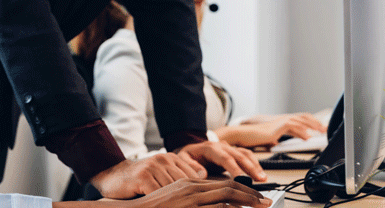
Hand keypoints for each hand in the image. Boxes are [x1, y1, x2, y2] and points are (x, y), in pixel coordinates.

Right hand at [82, 178, 269, 207]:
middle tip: (266, 204)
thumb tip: (218, 202)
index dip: (244, 190)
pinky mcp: (169, 191)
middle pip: (225, 187)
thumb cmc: (145, 197)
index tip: (260, 199)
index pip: (223, 183)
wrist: (118, 185)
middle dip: (250, 196)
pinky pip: (199, 206)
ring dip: (239, 204)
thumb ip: (192, 196)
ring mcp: (178, 190)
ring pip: (217, 196)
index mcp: (188, 180)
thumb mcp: (172, 194)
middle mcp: (186, 183)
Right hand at [89, 153, 206, 198]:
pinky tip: (160, 207)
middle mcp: (163, 160)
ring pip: (173, 190)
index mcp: (171, 158)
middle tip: (188, 207)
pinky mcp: (142, 176)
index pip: (193, 177)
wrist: (111, 175)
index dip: (198, 193)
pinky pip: (158, 193)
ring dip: (175, 204)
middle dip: (188, 200)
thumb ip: (180, 174)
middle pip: (186, 185)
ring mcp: (152, 167)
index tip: (201, 203)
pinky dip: (160, 203)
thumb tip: (203, 176)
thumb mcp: (161, 173)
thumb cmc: (140, 179)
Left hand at [177, 141, 266, 181]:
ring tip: (263, 178)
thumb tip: (203, 174)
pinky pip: (246, 156)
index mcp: (209, 147)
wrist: (189, 148)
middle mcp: (221, 145)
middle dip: (250, 167)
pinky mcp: (232, 152)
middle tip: (259, 179)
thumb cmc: (187, 155)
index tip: (242, 179)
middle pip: (239, 155)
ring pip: (245, 154)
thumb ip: (191, 166)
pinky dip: (255, 164)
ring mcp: (228, 148)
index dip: (234, 168)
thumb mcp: (182, 158)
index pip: (225, 158)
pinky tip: (260, 175)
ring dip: (255, 166)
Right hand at [218, 113, 326, 147]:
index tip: (319, 127)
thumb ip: (276, 137)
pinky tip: (307, 138)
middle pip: (302, 117)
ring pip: (299, 120)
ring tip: (320, 132)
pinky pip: (292, 127)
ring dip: (312, 126)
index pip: (299, 118)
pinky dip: (301, 132)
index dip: (311, 121)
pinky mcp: (276, 127)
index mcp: (280, 121)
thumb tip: (279, 141)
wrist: (242, 134)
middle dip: (315, 122)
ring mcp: (279, 122)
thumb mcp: (268, 136)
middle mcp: (281, 119)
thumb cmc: (252, 136)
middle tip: (325, 129)